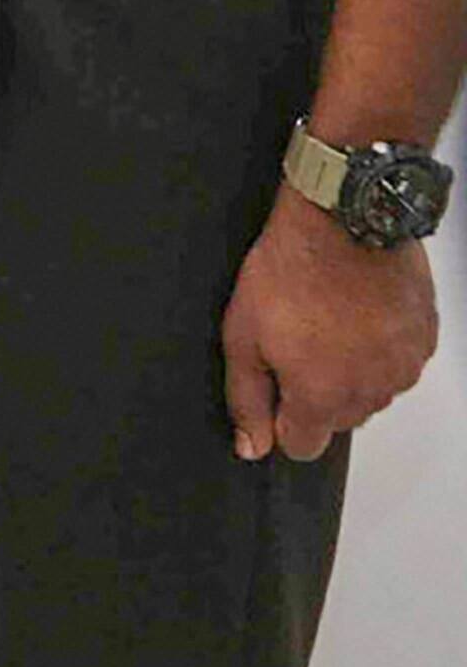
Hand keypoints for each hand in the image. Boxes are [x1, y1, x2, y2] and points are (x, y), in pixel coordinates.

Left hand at [220, 195, 438, 459]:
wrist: (345, 220)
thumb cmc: (290, 271)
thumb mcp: (242, 335)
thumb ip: (246, 398)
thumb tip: (251, 446)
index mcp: (323, 397)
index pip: (303, 446)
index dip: (281, 420)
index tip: (275, 387)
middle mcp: (371, 392)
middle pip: (337, 418)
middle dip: (314, 392)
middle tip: (296, 340)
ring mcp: (403, 366)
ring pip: (370, 391)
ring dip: (350, 370)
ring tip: (327, 320)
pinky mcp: (425, 339)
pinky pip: (397, 361)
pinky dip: (379, 346)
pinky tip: (357, 312)